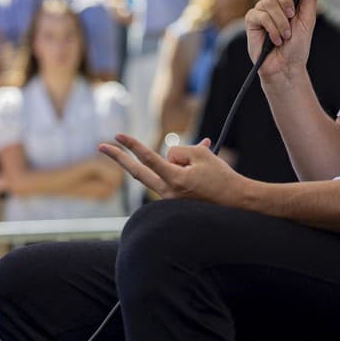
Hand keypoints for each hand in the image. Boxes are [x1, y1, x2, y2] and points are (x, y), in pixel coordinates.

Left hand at [100, 133, 244, 204]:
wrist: (238, 203)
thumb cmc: (222, 178)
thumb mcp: (202, 155)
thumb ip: (180, 151)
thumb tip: (168, 156)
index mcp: (175, 180)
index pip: (148, 159)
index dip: (132, 145)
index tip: (117, 135)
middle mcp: (168, 193)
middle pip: (138, 172)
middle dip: (119, 158)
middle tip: (101, 146)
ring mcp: (169, 201)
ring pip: (162, 173)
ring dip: (177, 165)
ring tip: (202, 171)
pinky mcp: (174, 204)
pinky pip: (171, 180)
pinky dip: (181, 170)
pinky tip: (201, 174)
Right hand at [246, 0, 318, 86]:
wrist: (286, 66)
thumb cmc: (297, 45)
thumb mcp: (308, 20)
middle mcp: (274, 1)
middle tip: (292, 15)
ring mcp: (261, 10)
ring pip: (269, 3)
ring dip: (281, 22)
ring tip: (285, 35)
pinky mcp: (251, 20)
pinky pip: (260, 15)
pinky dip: (271, 28)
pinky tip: (275, 39)